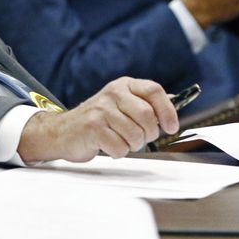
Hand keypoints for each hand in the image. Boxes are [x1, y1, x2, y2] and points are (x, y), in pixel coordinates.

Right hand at [17, 77, 178, 162]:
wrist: (63, 131)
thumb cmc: (98, 120)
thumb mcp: (121, 104)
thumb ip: (145, 103)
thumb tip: (175, 101)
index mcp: (123, 85)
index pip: (154, 90)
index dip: (167, 110)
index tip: (170, 127)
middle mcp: (112, 93)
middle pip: (147, 116)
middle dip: (148, 134)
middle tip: (140, 138)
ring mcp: (101, 110)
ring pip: (135, 135)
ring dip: (132, 145)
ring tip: (120, 141)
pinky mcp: (92, 128)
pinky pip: (120, 147)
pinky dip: (118, 152)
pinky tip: (108, 145)